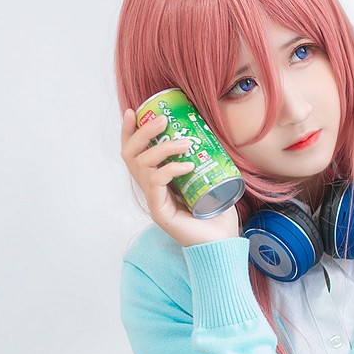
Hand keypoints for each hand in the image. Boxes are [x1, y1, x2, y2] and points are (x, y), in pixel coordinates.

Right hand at [121, 109, 240, 247]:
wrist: (223, 242)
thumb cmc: (216, 211)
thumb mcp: (209, 177)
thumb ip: (204, 158)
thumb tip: (209, 132)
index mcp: (157, 180)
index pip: (135, 152)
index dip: (131, 131)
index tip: (136, 111)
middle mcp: (151, 189)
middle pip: (130, 155)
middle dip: (142, 132)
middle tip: (162, 119)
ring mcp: (153, 201)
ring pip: (143, 165)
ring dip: (164, 148)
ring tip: (186, 143)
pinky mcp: (160, 212)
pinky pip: (156, 183)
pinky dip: (170, 169)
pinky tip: (187, 166)